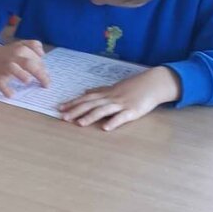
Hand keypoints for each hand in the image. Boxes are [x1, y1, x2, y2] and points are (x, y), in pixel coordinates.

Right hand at [0, 38, 49, 97]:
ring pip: (14, 69)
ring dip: (22, 75)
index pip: (37, 58)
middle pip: (29, 64)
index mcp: (21, 49)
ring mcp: (5, 67)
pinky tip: (11, 95)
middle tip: (47, 84)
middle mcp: (13, 57)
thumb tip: (42, 54)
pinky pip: (1, 83)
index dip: (44, 68)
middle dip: (40, 74)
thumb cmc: (8, 53)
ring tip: (28, 81)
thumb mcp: (20, 44)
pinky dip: (6, 89)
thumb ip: (33, 45)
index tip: (47, 76)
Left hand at [59, 67, 180, 130]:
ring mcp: (121, 104)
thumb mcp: (114, 87)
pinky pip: (122, 117)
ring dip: (91, 116)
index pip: (86, 98)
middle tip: (63, 117)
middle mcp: (111, 98)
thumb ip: (100, 90)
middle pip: (91, 104)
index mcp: (106, 93)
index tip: (59, 108)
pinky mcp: (132, 111)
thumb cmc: (133, 86)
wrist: (153, 83)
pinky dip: (113, 122)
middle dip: (76, 111)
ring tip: (79, 124)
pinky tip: (105, 128)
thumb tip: (85, 91)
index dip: (73, 103)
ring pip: (103, 110)